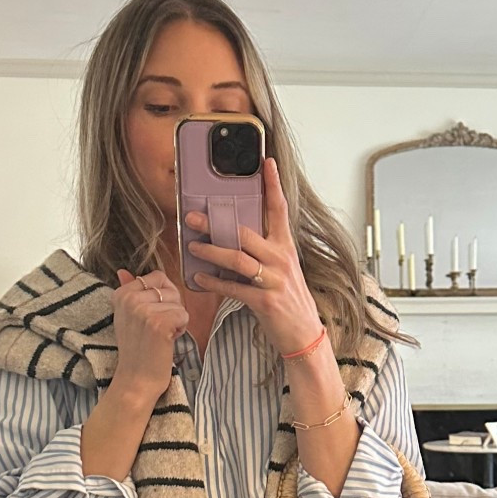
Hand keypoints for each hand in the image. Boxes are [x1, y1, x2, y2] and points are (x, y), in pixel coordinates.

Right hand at [108, 267, 187, 404]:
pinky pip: (183, 314)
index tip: (152, 316)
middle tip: (157, 328)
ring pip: (178, 303)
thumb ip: (129, 291)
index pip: (157, 277)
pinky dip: (180, 329)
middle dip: (171, 308)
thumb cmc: (137, 350)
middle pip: (169, 288)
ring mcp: (143, 310)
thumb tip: (123, 271)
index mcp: (122, 294)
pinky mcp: (158, 322)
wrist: (135, 380)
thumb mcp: (127, 317)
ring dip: (176, 321)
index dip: (164, 296)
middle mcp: (130, 299)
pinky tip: (167, 341)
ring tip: (161, 336)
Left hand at [184, 157, 323, 357]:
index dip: (273, 185)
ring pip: (238, 259)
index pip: (279, 209)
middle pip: (245, 233)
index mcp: (285, 247)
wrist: (305, 335)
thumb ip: (264, 251)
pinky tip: (199, 278)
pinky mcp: (265, 302)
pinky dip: (215, 283)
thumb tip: (235, 236)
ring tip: (192, 247)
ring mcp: (274, 281)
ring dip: (211, 253)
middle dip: (216, 225)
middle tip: (192, 217)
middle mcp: (281, 260)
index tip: (265, 162)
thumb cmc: (290, 301)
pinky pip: (234, 288)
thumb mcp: (282, 270)